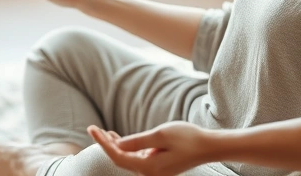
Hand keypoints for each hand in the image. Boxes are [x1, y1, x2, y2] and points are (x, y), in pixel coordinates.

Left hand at [88, 122, 214, 175]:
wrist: (208, 147)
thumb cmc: (187, 138)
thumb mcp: (160, 135)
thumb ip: (138, 141)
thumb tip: (117, 145)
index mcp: (148, 167)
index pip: (117, 156)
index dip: (102, 143)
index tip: (92, 129)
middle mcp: (150, 173)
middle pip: (121, 160)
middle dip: (107, 145)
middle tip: (94, 129)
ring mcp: (155, 172)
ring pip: (129, 159)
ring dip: (117, 146)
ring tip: (106, 133)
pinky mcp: (159, 167)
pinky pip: (139, 159)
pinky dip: (130, 149)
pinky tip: (123, 140)